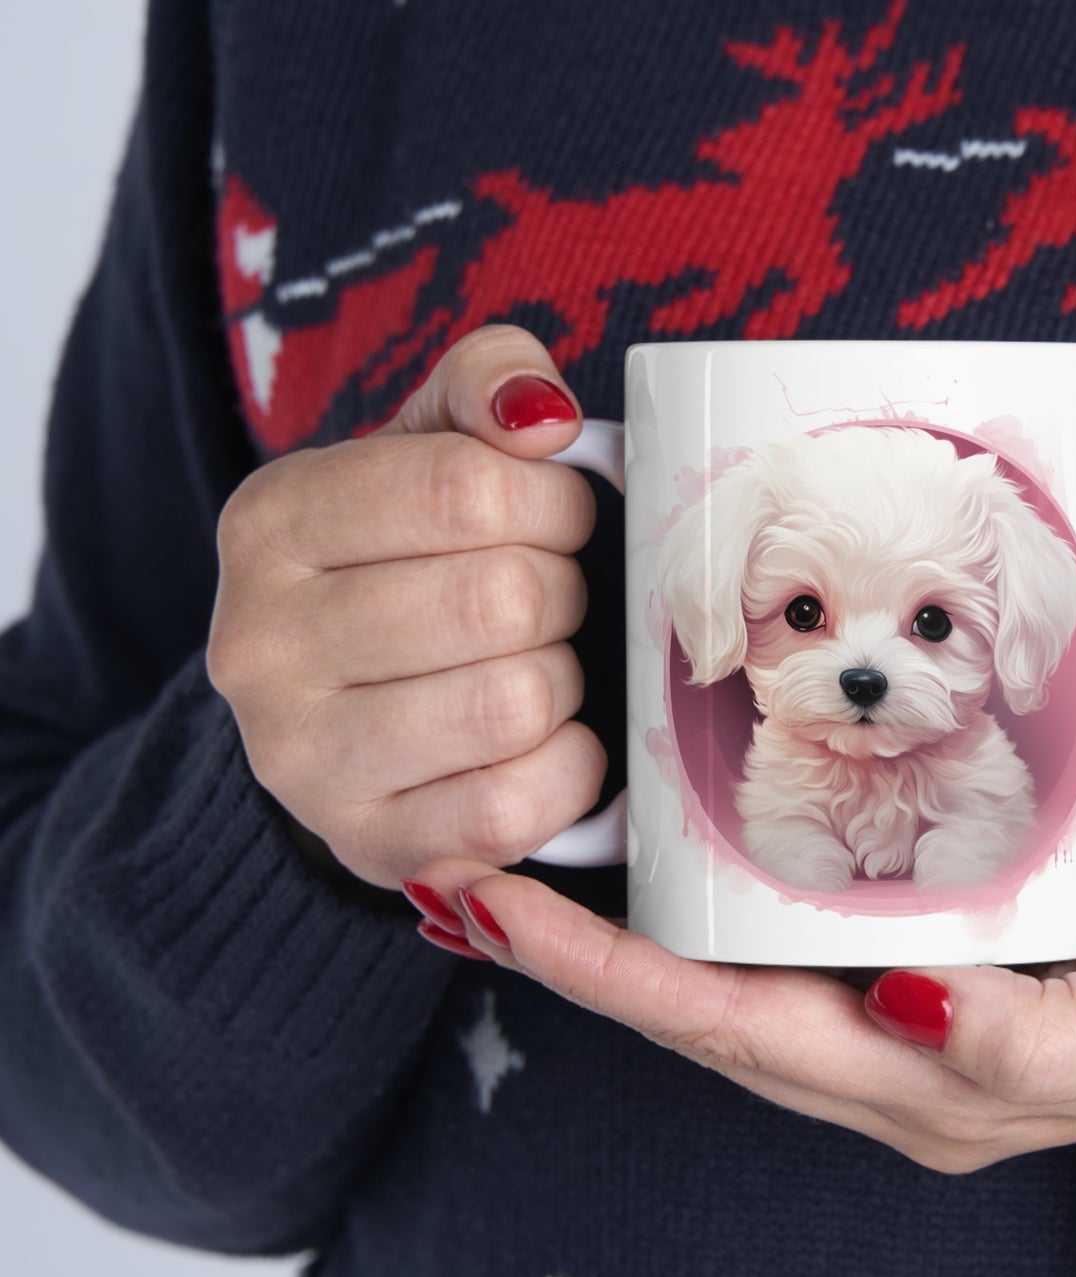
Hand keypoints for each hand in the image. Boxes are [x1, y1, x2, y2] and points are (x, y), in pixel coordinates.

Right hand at [207, 325, 604, 887]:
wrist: (344, 711)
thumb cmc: (408, 563)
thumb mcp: (428, 447)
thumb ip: (486, 385)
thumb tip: (542, 416)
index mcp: (272, 522)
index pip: (466, 488)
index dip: (553, 504)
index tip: (558, 520)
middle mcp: (260, 644)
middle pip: (501, 600)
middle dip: (562, 594)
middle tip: (549, 601)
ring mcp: (303, 760)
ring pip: (514, 703)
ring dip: (562, 681)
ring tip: (536, 667)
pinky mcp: (369, 844)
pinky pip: (515, 806)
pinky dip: (567, 769)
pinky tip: (545, 742)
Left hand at [407, 827, 1075, 1171]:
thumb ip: (1037, 1036)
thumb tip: (907, 1010)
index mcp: (937, 1084)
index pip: (732, 1031)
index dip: (605, 976)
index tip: (492, 905)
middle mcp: (897, 1055)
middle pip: (699, 1011)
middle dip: (574, 955)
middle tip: (461, 872)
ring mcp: (907, 1009)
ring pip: (729, 979)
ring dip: (620, 935)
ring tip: (521, 865)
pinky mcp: (933, 948)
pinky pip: (786, 936)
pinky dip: (703, 905)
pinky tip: (664, 860)